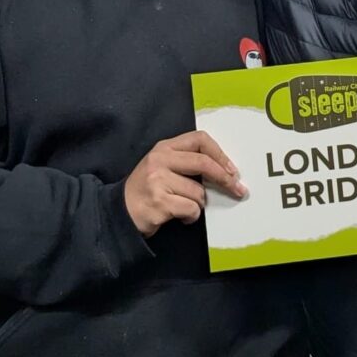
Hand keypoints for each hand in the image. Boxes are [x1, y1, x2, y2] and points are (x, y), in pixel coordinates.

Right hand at [124, 131, 247, 237]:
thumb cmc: (147, 191)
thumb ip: (186, 162)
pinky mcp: (159, 201)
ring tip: (184, 207)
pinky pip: (191, 209)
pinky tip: (180, 217)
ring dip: (198, 205)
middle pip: (204, 163)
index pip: (199, 139)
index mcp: (164, 148)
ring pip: (199, 192)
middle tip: (238, 190)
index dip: (220, 154)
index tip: (232, 169)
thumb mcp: (161, 167)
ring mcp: (158, 180)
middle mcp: (160, 160)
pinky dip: (191, 216)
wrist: (118, 213)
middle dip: (225, 178)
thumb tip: (224, 171)